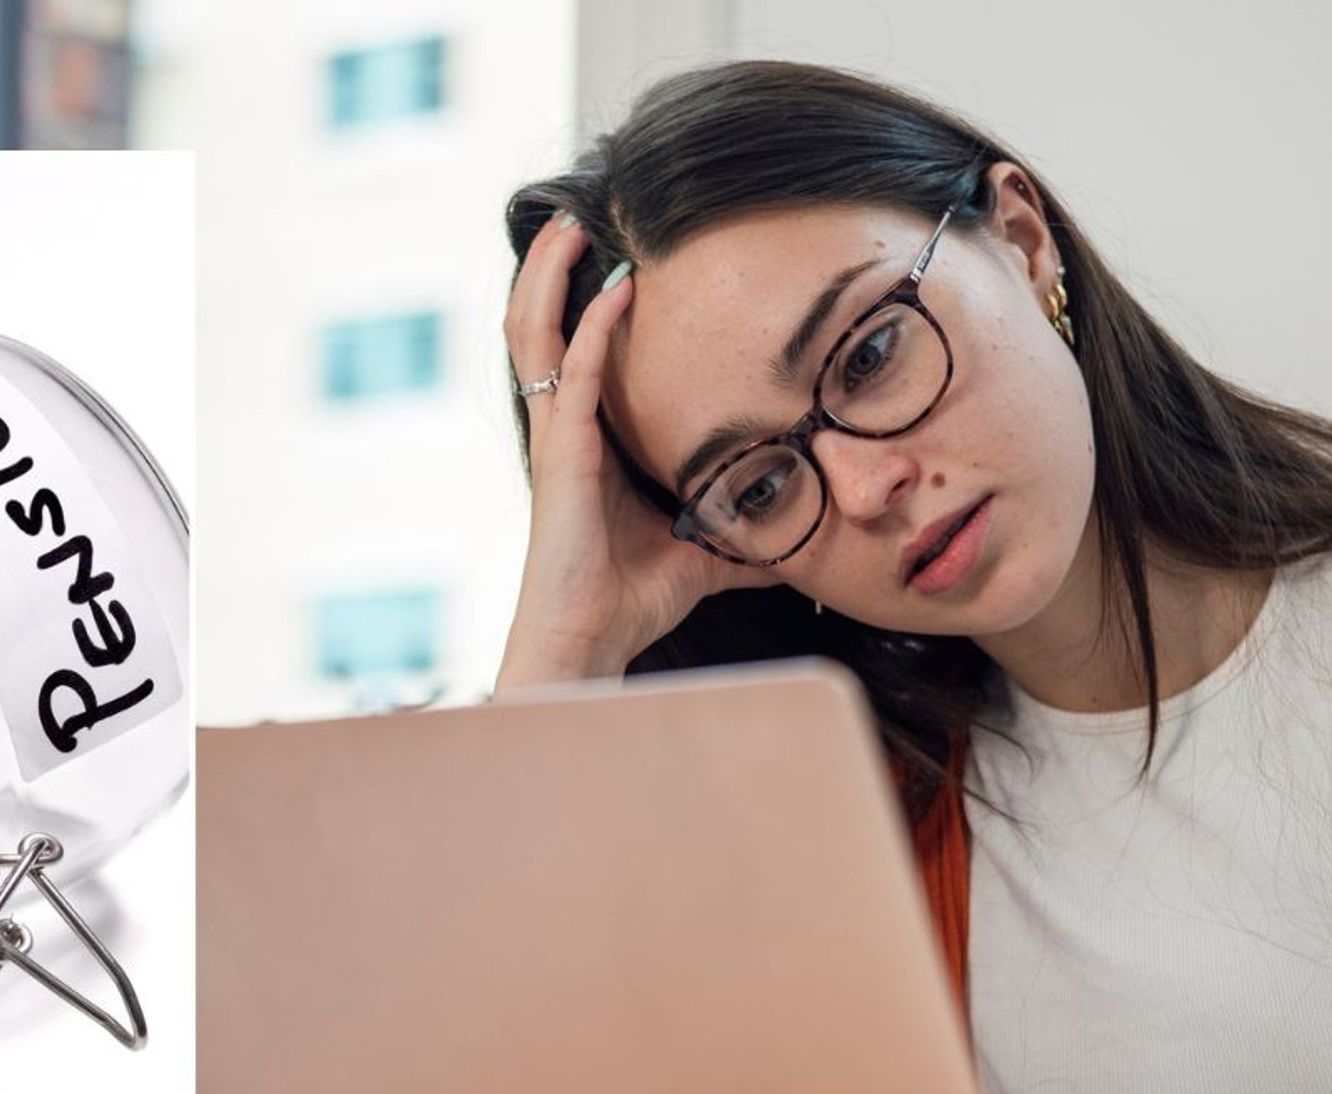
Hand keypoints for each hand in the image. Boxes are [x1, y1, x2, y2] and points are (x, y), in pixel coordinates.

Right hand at [496, 212, 782, 692]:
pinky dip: (594, 327)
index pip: (572, 353)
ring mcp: (557, 438)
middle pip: (538, 329)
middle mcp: (562, 429)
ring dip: (551, 276)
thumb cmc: (631, 601)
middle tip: (575, 214)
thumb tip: (797, 544)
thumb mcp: (704, 555)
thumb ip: (742, 538)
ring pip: (535, 336)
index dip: (577, 301)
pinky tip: (617, 289)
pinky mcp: (562, 455)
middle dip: (550, 269)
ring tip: (570, 222)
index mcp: (585, 443)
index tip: (610, 255)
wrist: (589, 642)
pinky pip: (576, 375)